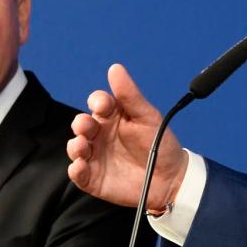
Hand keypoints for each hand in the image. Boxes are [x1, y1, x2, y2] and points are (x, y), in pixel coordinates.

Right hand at [67, 63, 187, 209]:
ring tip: (83, 146)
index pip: (97, 103)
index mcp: (113, 116)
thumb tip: (115, 68)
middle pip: (82, 125)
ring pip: (76, 148)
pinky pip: (78, 173)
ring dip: (75, 146)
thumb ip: (130, 95)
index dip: (97, 101)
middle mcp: (100, 135)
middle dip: (81, 124)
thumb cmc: (160, 144)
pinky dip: (76, 170)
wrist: (171, 178)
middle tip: (87, 127)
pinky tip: (81, 166)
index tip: (102, 105)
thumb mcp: (147, 116)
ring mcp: (96, 156)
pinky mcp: (93, 178)